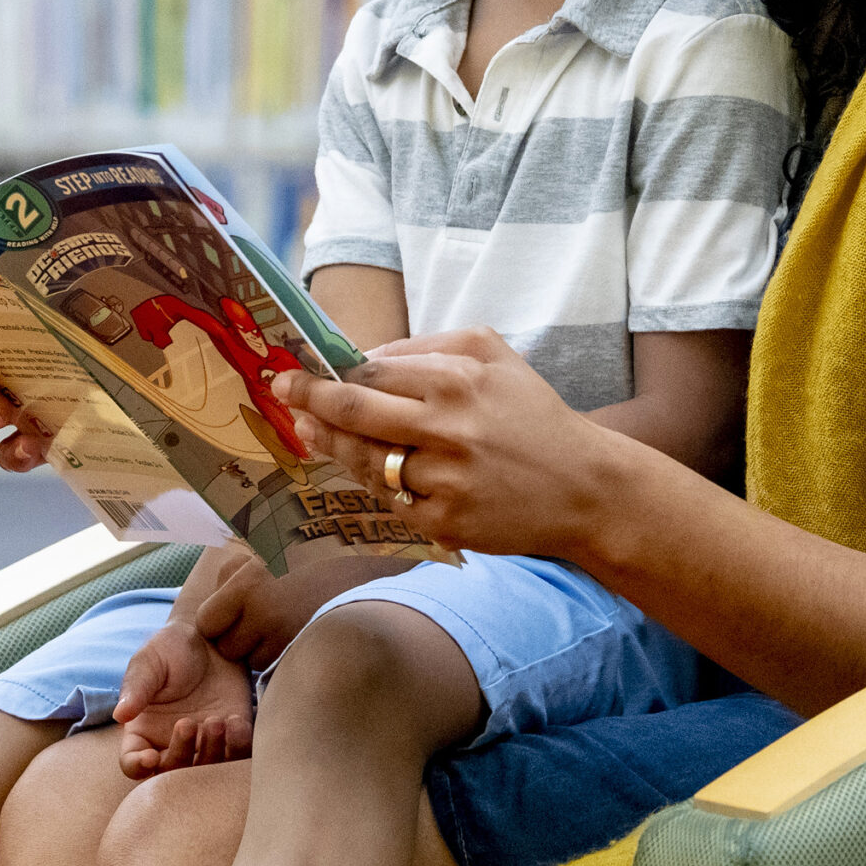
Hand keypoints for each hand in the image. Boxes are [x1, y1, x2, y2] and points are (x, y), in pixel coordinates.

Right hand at [112, 621, 253, 779]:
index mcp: (143, 731)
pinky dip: (238, 748)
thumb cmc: (172, 648)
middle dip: (181, 755)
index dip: (138, 767)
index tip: (150, 757)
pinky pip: (237, 758)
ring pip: (205, 772)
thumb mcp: (149, 661)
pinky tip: (236, 722)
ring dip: (211, 754)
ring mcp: (203, 744)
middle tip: (189, 723)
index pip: (132, 764)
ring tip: (217, 721)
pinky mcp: (233, 737)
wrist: (212, 636)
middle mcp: (171, 744)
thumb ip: (137, 687)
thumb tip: (120, 714)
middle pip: (171, 774)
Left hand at [193, 550, 417, 668]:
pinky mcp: (305, 659)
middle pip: (228, 648)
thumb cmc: (315, 562)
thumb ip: (235, 572)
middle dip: (240, 638)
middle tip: (265, 617)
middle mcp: (265, 614)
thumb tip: (206, 591)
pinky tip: (301, 637)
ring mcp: (286, 641)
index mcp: (251, 584)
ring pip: (253, 662)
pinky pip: (278, 669)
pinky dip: (284, 660)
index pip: (207, 622)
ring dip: (263, 651)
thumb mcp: (270, 553)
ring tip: (287, 625)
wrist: (371, 581)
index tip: (235, 608)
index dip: (218, 619)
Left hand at [275, 329, 622, 557]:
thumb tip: (367, 356)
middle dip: (309, 401)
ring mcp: (444, 478)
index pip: (370, 373)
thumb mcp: (494, 354)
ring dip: (330, 447)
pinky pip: (391, 500)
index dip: (325, 373)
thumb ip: (430, 345)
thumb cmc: (532, 414)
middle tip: (282, 393)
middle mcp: (447, 426)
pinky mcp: (445, 521)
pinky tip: (364, 470)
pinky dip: (375, 484)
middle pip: (353, 414)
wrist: (583, 487)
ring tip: (309, 433)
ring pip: (365, 462)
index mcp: (456, 378)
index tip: (294, 371)